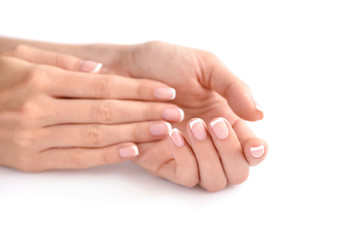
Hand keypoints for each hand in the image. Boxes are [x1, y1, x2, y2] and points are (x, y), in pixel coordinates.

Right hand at [0, 46, 183, 171]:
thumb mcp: (22, 59)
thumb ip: (62, 64)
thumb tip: (99, 70)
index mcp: (41, 80)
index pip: (103, 85)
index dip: (138, 88)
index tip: (165, 91)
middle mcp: (40, 109)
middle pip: (106, 111)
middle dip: (145, 111)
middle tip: (173, 112)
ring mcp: (37, 138)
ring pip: (96, 136)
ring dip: (134, 133)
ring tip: (163, 130)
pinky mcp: (34, 161)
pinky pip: (78, 159)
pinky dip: (107, 156)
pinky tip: (133, 150)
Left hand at [87, 41, 267, 190]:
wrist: (126, 67)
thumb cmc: (165, 63)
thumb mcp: (206, 66)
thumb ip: (234, 89)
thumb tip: (260, 115)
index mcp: (226, 119)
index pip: (250, 149)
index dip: (257, 153)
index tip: (254, 145)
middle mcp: (209, 143)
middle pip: (236, 172)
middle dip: (230, 152)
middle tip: (214, 123)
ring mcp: (187, 154)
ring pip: (213, 180)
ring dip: (209, 156)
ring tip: (192, 125)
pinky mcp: (163, 161)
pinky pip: (185, 176)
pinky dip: (185, 159)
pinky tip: (173, 134)